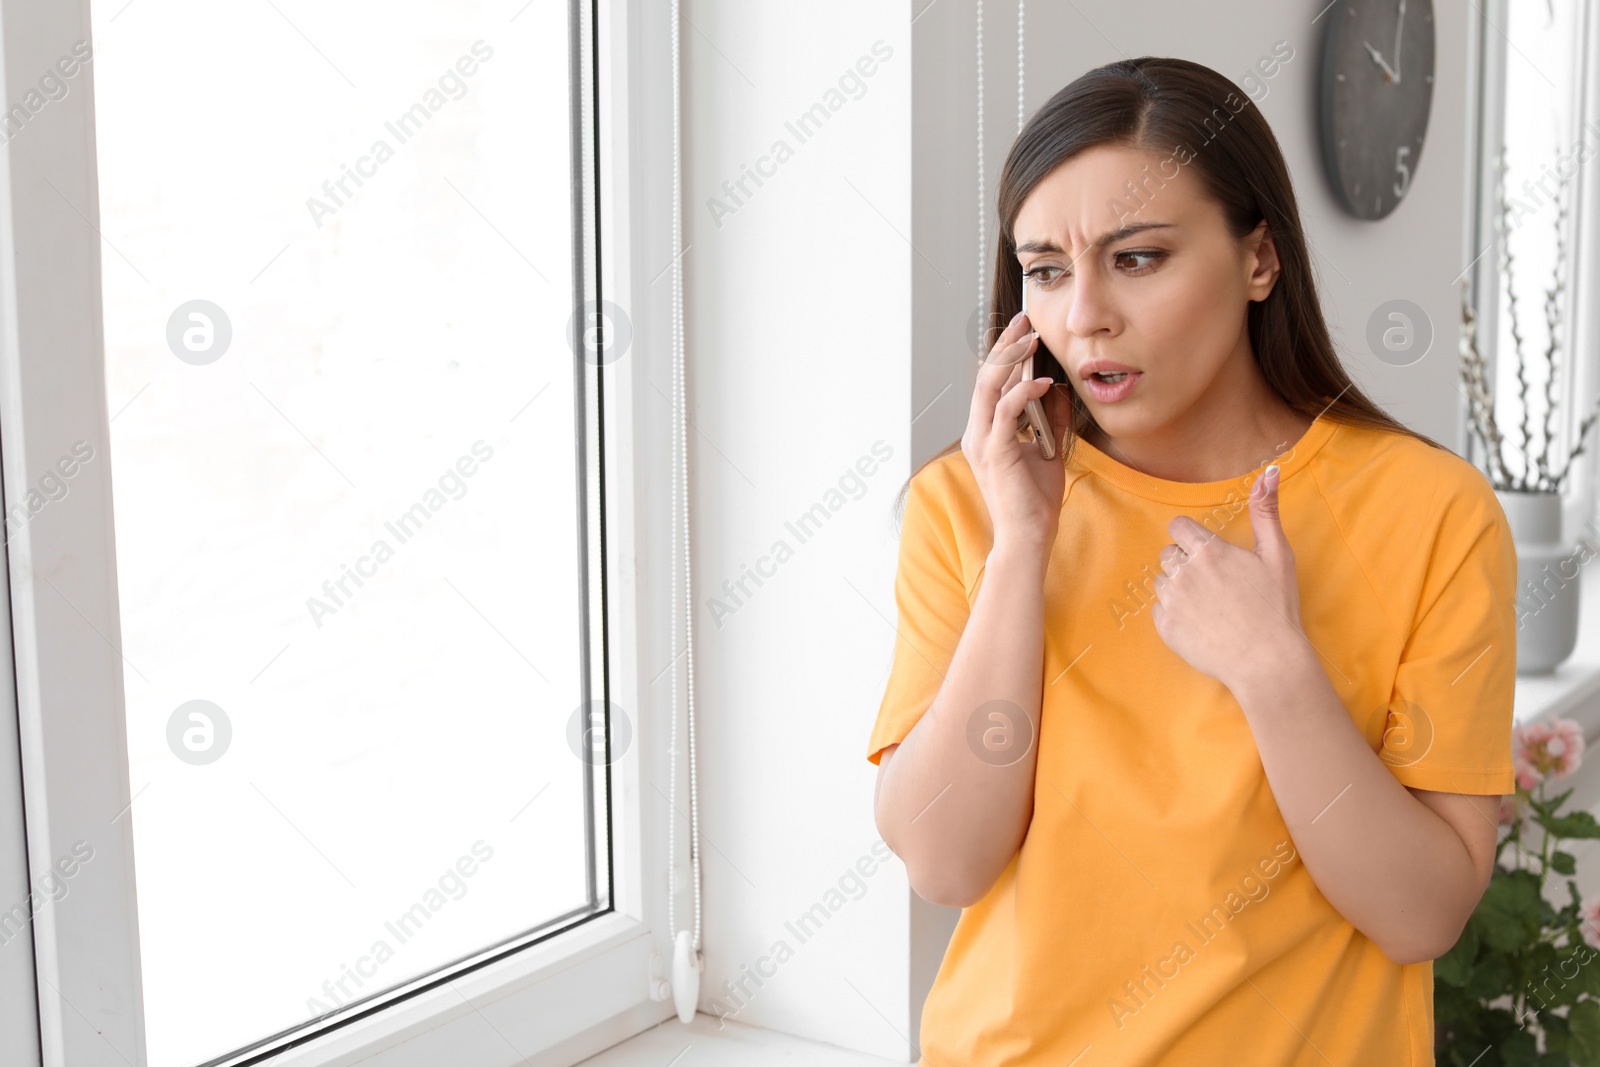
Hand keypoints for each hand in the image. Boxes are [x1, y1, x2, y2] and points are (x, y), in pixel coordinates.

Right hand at [962, 311, 1071, 561]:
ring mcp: (982, 442)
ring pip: (988, 387)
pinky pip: (1005, 411)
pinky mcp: (995, 452)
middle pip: (985, 377)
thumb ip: (1050, 422)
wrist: (1028, 535)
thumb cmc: (1035, 501)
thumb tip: (1059, 392)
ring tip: (1032, 339)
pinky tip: (1044, 383)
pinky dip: (1024, 392)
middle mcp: (977, 434)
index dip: (1005, 355)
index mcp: (985, 433)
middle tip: (1024, 321)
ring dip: (1012, 360)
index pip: (990, 385)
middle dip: (1005, 346)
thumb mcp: (1047, 452)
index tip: (1023, 332)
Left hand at [1149, 464, 1305, 692]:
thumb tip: (1270, 470)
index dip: (1192, 539)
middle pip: (1168, 554)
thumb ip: (1266, 510)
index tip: (1209, 554)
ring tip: (1209, 605)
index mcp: (1209, 551)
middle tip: (1214, 584)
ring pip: (1161, 582)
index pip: (1177, 527)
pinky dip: (1174, 615)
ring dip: (1178, 588)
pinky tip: (1200, 624)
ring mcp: (1172, 601)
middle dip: (1185, 563)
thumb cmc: (1276, 607)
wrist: (1268, 661)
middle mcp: (1184, 572)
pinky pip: (1159, 610)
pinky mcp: (1165, 628)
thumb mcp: (1277, 554)